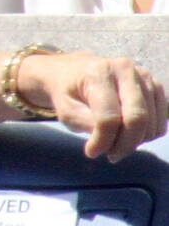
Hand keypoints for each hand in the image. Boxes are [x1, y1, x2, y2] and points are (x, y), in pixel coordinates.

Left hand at [18, 52, 166, 161]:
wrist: (74, 73)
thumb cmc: (68, 93)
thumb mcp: (66, 110)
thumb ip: (86, 124)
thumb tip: (110, 141)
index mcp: (100, 73)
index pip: (109, 117)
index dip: (103, 141)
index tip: (91, 152)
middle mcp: (126, 70)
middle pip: (138, 119)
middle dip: (125, 145)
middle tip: (110, 155)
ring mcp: (145, 77)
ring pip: (152, 122)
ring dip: (136, 141)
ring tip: (115, 141)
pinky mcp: (155, 86)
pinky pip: (161, 119)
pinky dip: (147, 133)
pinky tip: (128, 133)